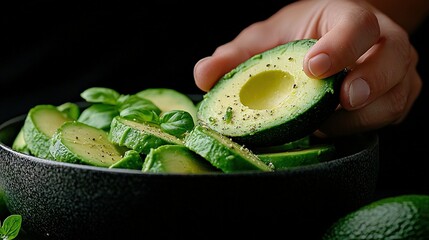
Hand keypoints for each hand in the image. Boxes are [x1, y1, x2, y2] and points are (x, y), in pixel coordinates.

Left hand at [193, 0, 421, 136]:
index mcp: (348, 17)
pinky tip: (333, 127)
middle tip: (341, 100)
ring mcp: (395, 70)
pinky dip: (363, 126)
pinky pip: (390, 116)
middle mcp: (381, 41)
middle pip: (392, 58)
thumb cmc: (299, 39)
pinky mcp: (397, 96)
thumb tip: (203, 76)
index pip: (356, 24)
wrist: (330, 44)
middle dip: (368, 81)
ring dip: (362, 115)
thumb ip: (236, 56)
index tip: (313, 68)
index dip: (340, 46)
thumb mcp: (266, 40)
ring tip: (324, 124)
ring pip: (394, 95)